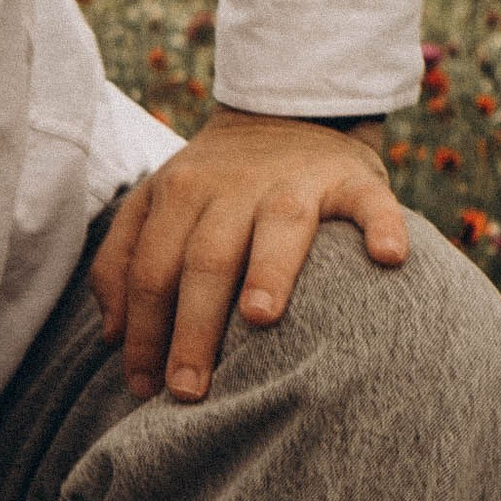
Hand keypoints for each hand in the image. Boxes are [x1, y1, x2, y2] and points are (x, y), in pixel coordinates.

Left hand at [89, 106, 405, 403]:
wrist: (287, 111)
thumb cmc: (215, 183)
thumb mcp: (156, 203)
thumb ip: (123, 259)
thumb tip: (112, 334)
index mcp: (179, 194)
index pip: (152, 269)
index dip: (143, 330)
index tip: (142, 387)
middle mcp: (233, 186)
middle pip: (207, 259)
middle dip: (194, 326)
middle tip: (188, 389)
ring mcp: (296, 182)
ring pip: (280, 227)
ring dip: (270, 270)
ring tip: (260, 318)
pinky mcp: (353, 180)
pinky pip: (371, 202)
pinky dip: (381, 226)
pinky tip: (388, 258)